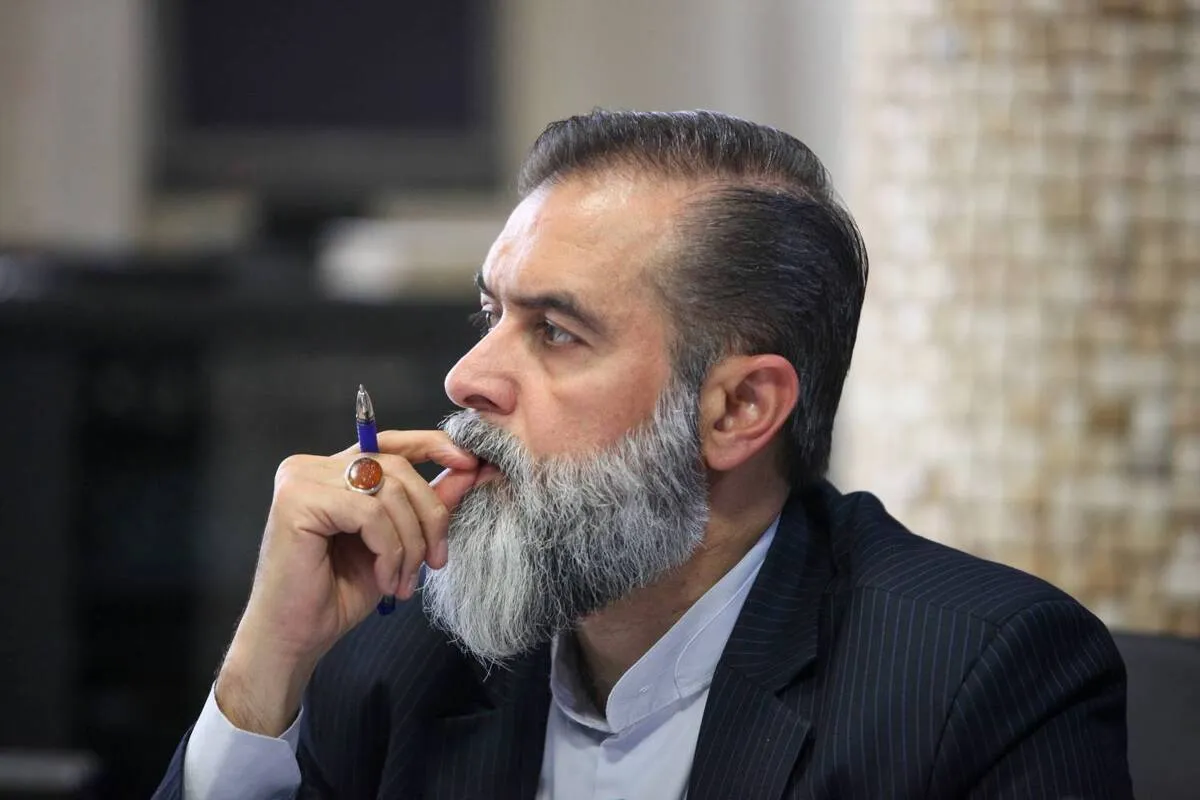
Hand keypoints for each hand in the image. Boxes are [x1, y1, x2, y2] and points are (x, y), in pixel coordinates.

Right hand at [215, 430, 478, 735]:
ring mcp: (301, 479)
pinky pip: (369, 514)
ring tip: (404, 581)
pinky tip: (385, 579)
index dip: (433, 446)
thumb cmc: (338, 594)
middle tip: (436, 561)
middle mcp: (312, 466)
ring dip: (410, 542)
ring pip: (387, 492)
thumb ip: (426, 504)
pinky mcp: (298, 500)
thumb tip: (472, 471)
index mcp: (333, 471)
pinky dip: (389, 550)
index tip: (470, 465)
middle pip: (396, 467)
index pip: (390, 443)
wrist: (294, 638)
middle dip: (429, 514)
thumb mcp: (398, 543)